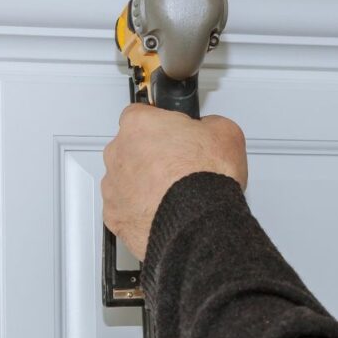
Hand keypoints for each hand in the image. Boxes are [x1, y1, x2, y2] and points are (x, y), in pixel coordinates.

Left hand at [102, 103, 248, 261]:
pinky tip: (161, 212)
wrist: (199, 222)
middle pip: (130, 147)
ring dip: (142, 184)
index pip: (142, 114)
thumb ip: (208, 124)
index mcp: (139, 125)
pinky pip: (123, 209)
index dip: (162, 125)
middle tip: (177, 166)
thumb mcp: (225, 132)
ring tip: (172, 193)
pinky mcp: (114, 216)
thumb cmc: (205, 179)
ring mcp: (112, 186)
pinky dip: (138, 211)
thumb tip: (209, 129)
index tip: (173, 134)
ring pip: (124, 180)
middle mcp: (118, 153)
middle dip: (149, 156)